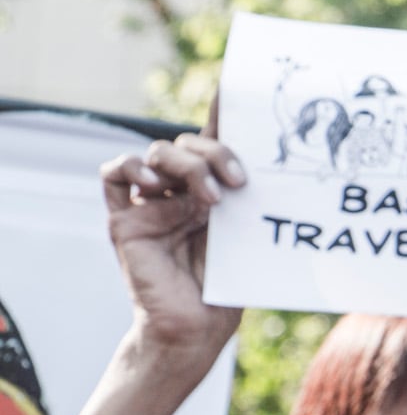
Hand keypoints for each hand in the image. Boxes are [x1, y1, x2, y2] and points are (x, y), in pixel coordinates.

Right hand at [100, 101, 245, 365]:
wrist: (198, 328)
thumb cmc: (229, 287)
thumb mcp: (250, 235)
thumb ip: (252, 202)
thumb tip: (284, 173)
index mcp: (212, 191)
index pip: (216, 142)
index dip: (223, 112)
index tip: (239, 86)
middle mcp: (179, 191)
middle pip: (189, 144)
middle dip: (217, 153)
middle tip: (241, 183)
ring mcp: (150, 203)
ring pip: (159, 153)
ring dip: (188, 166)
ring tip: (212, 198)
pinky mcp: (124, 220)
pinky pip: (115, 175)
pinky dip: (133, 167)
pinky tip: (154, 182)